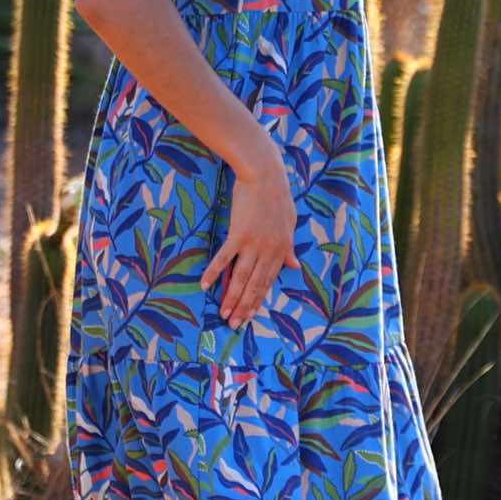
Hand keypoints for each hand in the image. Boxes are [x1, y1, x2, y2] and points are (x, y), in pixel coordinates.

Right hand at [199, 137, 298, 327]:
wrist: (265, 175)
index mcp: (282, 249)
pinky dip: (214, 272)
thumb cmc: (278, 196)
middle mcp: (268, 251)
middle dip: (244, 307)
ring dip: (231, 297)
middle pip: (254, 285)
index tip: (250, 316)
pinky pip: (224, 258)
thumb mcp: (290, 223)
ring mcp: (252, 244)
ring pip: (241, 277)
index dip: (258, 300)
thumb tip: (295, 267)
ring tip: (223, 313)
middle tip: (234, 324)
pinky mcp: (237, 234)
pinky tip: (205, 285)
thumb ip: (289, 248)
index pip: (268, 281)